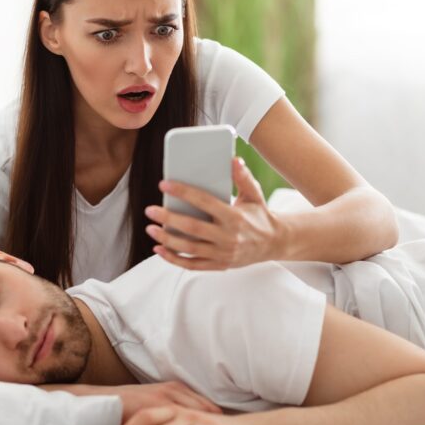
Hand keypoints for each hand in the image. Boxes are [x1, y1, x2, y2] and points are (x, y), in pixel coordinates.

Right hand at [41, 381, 221, 423]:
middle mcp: (172, 391)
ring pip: (193, 417)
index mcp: (176, 389)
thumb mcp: (157, 405)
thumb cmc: (130, 406)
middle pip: (206, 410)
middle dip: (219, 424)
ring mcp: (162, 400)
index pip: (207, 405)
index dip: (220, 420)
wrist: (101, 402)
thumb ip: (175, 414)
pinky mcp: (150, 410)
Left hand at [145, 157, 282, 269]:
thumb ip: (242, 177)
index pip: (204, 202)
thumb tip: (233, 159)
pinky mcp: (219, 265)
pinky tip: (159, 249)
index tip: (164, 185)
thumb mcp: (254, 194)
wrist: (274, 243)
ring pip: (189, 248)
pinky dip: (174, 259)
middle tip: (150, 210)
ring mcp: (223, 254)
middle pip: (192, 228)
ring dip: (167, 240)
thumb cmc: (259, 215)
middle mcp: (228, 237)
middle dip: (169, 219)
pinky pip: (192, 265)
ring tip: (151, 229)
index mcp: (235, 217)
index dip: (183, 193)